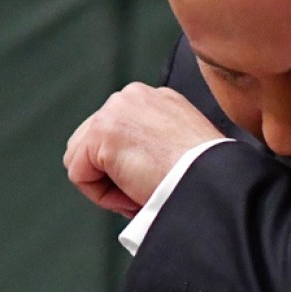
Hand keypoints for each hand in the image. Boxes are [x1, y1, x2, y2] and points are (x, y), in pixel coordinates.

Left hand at [64, 82, 223, 216]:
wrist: (211, 181)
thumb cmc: (204, 175)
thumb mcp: (181, 145)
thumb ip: (153, 142)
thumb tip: (129, 166)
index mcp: (155, 99)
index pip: (117, 134)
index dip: (127, 168)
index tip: (154, 182)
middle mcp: (132, 96)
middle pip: (91, 143)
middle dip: (110, 174)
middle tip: (143, 192)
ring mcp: (114, 110)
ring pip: (81, 159)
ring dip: (107, 184)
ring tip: (140, 192)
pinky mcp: (101, 132)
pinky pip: (80, 175)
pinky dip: (101, 195)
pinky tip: (133, 192)